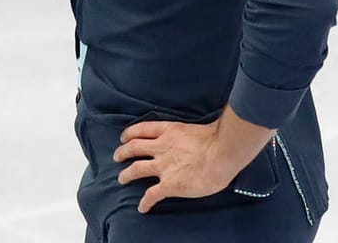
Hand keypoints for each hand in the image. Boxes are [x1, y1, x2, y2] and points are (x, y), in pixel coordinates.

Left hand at [114, 120, 236, 212]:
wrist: (221, 154)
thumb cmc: (217, 141)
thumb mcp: (196, 130)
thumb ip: (187, 137)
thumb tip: (193, 142)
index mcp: (169, 132)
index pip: (143, 129)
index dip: (130, 133)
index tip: (124, 137)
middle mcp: (161, 147)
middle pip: (134, 147)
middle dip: (123, 151)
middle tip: (117, 156)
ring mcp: (163, 166)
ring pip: (136, 169)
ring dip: (126, 174)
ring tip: (121, 178)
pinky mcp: (168, 184)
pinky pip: (152, 195)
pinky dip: (145, 202)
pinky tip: (142, 207)